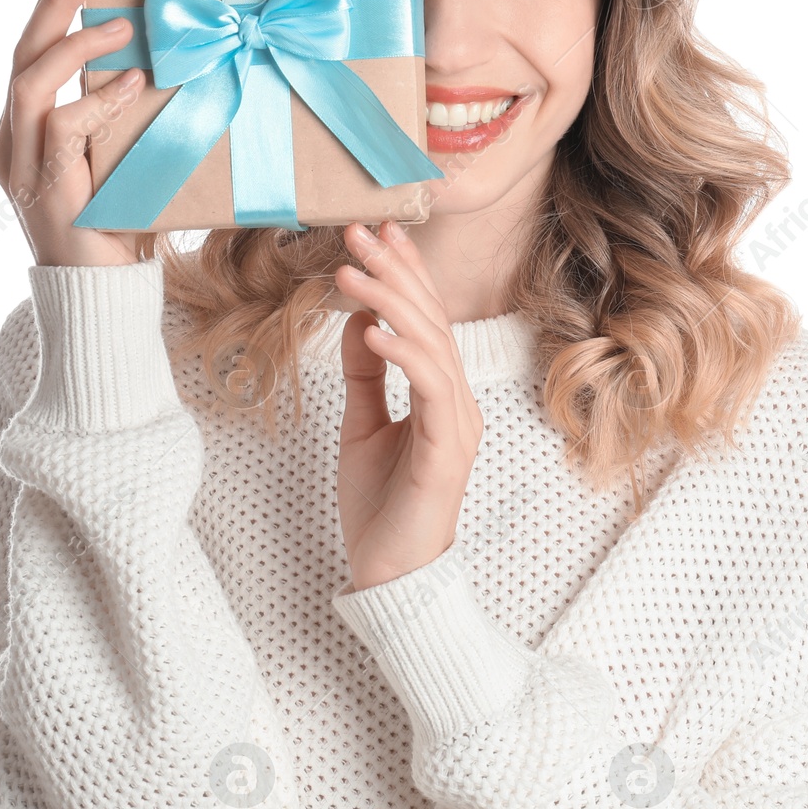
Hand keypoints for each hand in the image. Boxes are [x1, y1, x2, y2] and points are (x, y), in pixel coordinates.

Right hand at [0, 0, 145, 266]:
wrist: (104, 292)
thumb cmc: (122, 220)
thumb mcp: (125, 151)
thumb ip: (126, 109)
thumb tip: (171, 58)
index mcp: (25, 126)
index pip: (32, 48)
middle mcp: (11, 138)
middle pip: (22, 51)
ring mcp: (19, 163)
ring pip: (30, 82)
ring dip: (75, 44)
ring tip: (121, 23)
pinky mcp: (43, 187)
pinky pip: (63, 128)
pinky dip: (97, 101)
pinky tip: (130, 84)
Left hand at [336, 220, 482, 590]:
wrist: (389, 576)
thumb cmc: (380, 508)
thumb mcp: (362, 428)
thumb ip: (365, 376)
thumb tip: (360, 322)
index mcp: (442, 393)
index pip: (426, 319)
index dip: (406, 272)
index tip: (379, 231)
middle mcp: (458, 401)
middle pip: (432, 321)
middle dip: (395, 271)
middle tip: (359, 232)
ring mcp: (458, 424)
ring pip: (432, 345)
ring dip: (390, 302)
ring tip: (349, 272)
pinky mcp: (447, 450)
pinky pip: (430, 390)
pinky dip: (402, 355)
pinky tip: (373, 331)